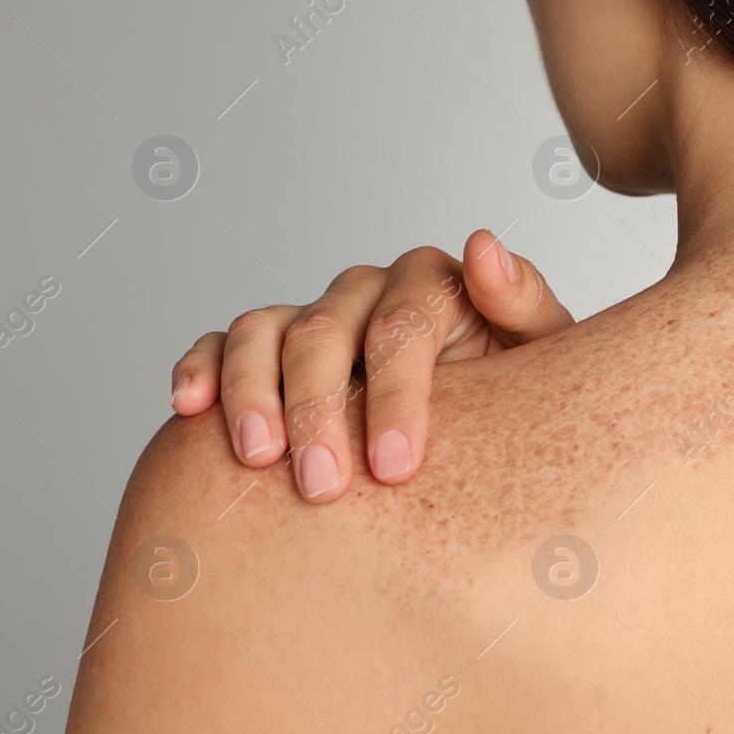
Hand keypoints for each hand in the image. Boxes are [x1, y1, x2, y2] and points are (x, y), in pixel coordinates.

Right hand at [169, 229, 572, 501]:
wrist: (483, 446)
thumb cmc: (518, 406)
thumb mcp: (543, 364)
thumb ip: (524, 305)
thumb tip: (483, 245)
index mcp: (433, 287)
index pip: (404, 322)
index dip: (397, 393)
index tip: (395, 468)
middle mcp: (365, 294)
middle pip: (326, 330)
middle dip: (320, 409)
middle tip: (323, 488)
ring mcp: (311, 320)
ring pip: (265, 331)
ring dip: (253, 390)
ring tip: (257, 457)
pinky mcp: (266, 352)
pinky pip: (222, 346)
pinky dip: (201, 368)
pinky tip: (189, 407)